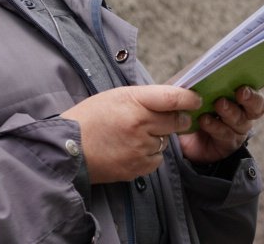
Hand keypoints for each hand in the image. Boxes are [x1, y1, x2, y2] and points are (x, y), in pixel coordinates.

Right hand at [60, 85, 201, 182]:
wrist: (68, 148)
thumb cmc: (89, 118)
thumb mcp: (115, 96)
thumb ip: (144, 98)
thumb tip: (171, 100)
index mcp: (133, 102)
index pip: (173, 97)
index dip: (189, 98)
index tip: (195, 99)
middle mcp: (140, 125)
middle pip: (176, 121)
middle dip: (178, 119)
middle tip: (173, 117)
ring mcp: (140, 148)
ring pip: (165, 142)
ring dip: (158, 138)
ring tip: (134, 135)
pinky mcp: (137, 168)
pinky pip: (156, 160)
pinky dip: (149, 155)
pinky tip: (131, 149)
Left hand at [178, 85, 263, 164]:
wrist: (183, 136)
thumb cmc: (194, 107)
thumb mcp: (198, 92)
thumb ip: (205, 82)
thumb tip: (204, 68)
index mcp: (241, 98)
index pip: (255, 96)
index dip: (253, 92)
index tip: (243, 87)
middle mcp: (243, 115)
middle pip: (255, 108)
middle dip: (249, 99)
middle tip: (240, 92)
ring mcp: (236, 131)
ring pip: (239, 121)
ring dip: (229, 111)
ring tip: (218, 103)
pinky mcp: (226, 145)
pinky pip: (224, 134)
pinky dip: (214, 125)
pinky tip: (204, 119)